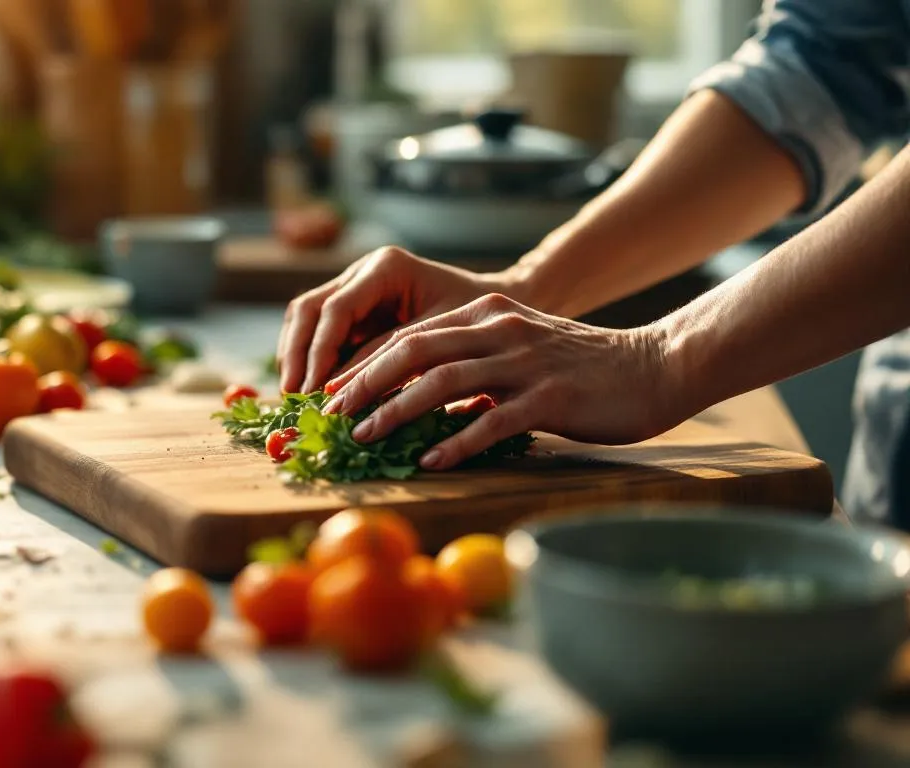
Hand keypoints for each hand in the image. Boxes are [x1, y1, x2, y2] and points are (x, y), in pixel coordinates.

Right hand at [275, 246, 516, 394]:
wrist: (494, 310)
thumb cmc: (476, 322)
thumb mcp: (436, 340)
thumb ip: (389, 357)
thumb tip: (343, 390)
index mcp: (385, 267)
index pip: (335, 309)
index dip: (319, 351)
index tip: (312, 390)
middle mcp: (362, 271)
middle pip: (308, 308)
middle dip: (297, 354)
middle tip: (293, 396)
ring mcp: (353, 286)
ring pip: (304, 317)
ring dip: (295, 355)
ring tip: (293, 395)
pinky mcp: (353, 309)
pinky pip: (317, 329)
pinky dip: (308, 358)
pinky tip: (308, 388)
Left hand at [321, 294, 683, 468]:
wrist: (656, 367)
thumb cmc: (581, 370)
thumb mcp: (518, 352)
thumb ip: (472, 367)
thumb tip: (417, 404)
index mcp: (487, 316)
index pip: (410, 336)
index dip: (365, 364)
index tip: (330, 392)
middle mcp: (499, 332)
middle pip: (415, 351)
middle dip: (365, 382)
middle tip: (331, 412)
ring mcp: (525, 363)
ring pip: (443, 382)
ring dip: (397, 411)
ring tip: (364, 437)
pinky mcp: (551, 398)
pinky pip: (492, 420)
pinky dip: (456, 442)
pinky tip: (430, 462)